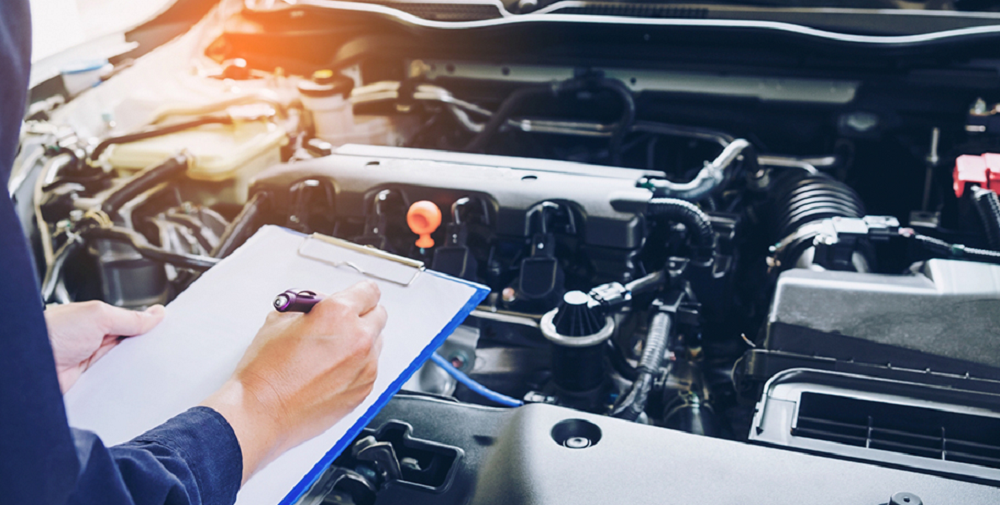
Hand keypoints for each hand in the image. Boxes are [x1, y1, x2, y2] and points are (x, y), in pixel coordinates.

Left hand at [45, 301, 165, 392]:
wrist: (27, 368)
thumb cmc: (50, 334)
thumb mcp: (98, 316)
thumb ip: (129, 317)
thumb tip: (156, 314)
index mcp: (97, 321)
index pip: (133, 323)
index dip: (151, 327)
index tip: (173, 331)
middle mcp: (95, 342)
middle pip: (132, 346)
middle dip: (148, 349)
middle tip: (169, 351)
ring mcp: (93, 365)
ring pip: (126, 367)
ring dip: (137, 368)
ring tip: (157, 368)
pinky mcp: (91, 385)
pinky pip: (115, 385)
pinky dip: (125, 386)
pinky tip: (138, 385)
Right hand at [202, 281, 386, 482]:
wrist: (262, 413)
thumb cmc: (266, 373)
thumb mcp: (279, 321)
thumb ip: (309, 306)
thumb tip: (319, 304)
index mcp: (338, 314)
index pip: (368, 290)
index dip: (359, 293)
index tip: (355, 297)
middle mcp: (358, 339)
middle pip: (378, 314)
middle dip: (361, 315)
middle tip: (340, 323)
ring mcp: (365, 366)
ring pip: (376, 343)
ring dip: (361, 341)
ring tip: (331, 351)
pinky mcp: (364, 389)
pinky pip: (369, 368)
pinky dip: (357, 366)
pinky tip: (331, 372)